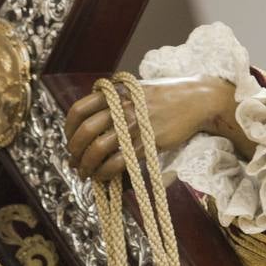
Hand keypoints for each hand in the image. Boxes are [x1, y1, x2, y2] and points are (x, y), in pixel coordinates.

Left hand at [64, 74, 238, 181]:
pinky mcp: (147, 143)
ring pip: (98, 149)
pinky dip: (105, 172)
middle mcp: (120, 108)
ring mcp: (133, 126)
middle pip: (85, 131)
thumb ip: (112, 101)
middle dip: (75, 151)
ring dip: (87, 165)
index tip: (69, 140)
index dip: (68, 129)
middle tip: (74, 161)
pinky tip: (103, 176)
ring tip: (86, 172)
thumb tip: (89, 123)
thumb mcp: (133, 90)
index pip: (78, 110)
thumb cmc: (164, 96)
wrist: (196, 100)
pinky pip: (118, 161)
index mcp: (114, 94)